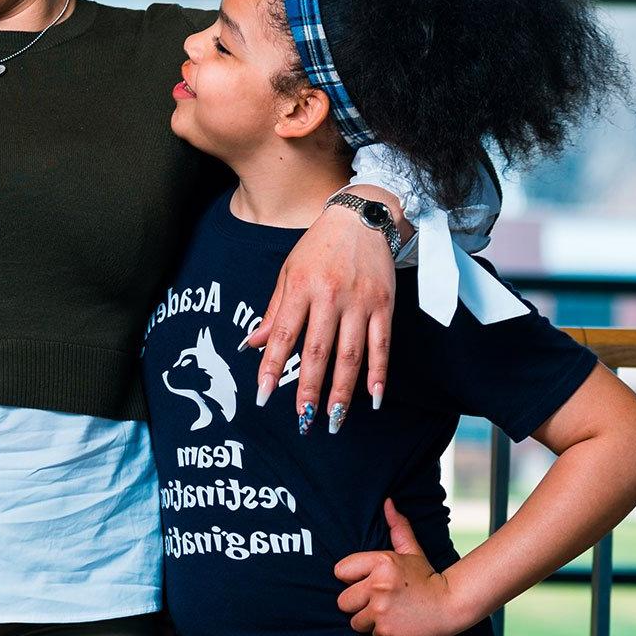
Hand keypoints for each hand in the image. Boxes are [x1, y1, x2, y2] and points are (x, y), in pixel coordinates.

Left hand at [243, 193, 395, 432]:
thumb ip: (274, 311)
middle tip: (303, 419)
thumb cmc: (319, 246)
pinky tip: (374, 396)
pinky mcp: (384, 304)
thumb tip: (251, 345)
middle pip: (317, 350)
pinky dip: (379, 372)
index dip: (272, 366)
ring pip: (351, 353)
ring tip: (334, 417)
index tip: (263, 395)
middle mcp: (330, 296)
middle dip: (309, 388)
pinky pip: (381, 344)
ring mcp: (359, 302)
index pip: (283, 334)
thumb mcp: (289, 272)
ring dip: (343, 389)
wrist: (362, 216)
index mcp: (301, 288)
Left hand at [334, 502, 471, 635]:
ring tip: (391, 613)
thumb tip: (387, 502)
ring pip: (356, 622)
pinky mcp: (387, 634)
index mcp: (382, 563)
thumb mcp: (412, 552)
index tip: (370, 582)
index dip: (353, 579)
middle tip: (381, 601)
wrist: (452, 605)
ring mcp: (382, 612)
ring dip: (370, 621)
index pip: (341, 571)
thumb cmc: (427, 578)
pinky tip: (399, 624)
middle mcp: (378, 587)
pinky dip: (384, 634)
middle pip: (343, 601)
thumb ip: (398, 528)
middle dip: (358, 604)